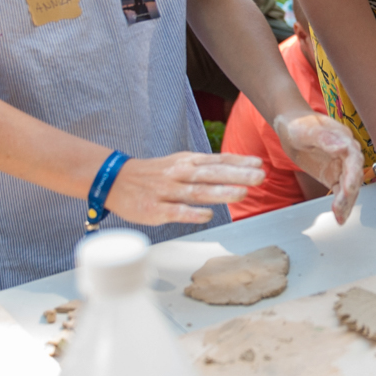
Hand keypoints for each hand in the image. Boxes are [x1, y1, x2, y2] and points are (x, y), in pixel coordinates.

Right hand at [102, 151, 264, 225]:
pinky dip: (191, 213)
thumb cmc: (154, 174)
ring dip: (220, 192)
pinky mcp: (155, 209)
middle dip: (236, 175)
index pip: (217, 160)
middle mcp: (179, 173)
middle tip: (259, 177)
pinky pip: (175, 211)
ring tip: (242, 194)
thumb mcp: (180, 163)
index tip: (259, 163)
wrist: (115, 180)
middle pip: (211, 174)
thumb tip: (240, 168)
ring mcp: (167, 191)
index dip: (239, 161)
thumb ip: (207, 167)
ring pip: (196, 191)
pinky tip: (208, 215)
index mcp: (186, 162)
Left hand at [274, 111, 361, 222]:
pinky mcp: (334, 176)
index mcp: (344, 140)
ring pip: (349, 187)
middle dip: (349, 193)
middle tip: (340, 208)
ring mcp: (341, 166)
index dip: (352, 175)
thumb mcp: (309, 130)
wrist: (291, 128)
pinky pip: (340, 192)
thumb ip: (325, 138)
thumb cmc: (300, 124)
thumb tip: (343, 148)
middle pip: (354, 176)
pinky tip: (339, 216)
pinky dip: (340, 204)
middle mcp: (347, 154)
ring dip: (346, 203)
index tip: (348, 189)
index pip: (353, 158)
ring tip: (340, 218)